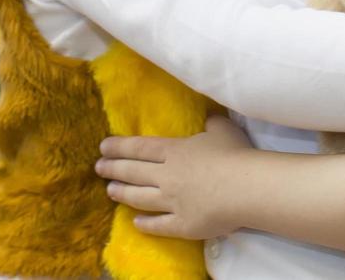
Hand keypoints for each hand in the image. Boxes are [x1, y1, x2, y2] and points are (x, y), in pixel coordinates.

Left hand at [95, 115, 253, 238]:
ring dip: (122, 193)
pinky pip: (158, 225)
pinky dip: (145, 223)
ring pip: (140, 198)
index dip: (119, 147)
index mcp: (174, 151)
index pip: (140, 148)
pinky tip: (135, 222)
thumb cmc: (234, 154)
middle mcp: (167, 176)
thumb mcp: (222, 129)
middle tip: (98, 168)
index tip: (103, 147)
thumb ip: (211, 123)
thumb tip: (208, 118)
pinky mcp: (181, 224)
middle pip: (134, 172)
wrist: (246, 188)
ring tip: (110, 191)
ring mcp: (171, 202)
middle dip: (113, 169)